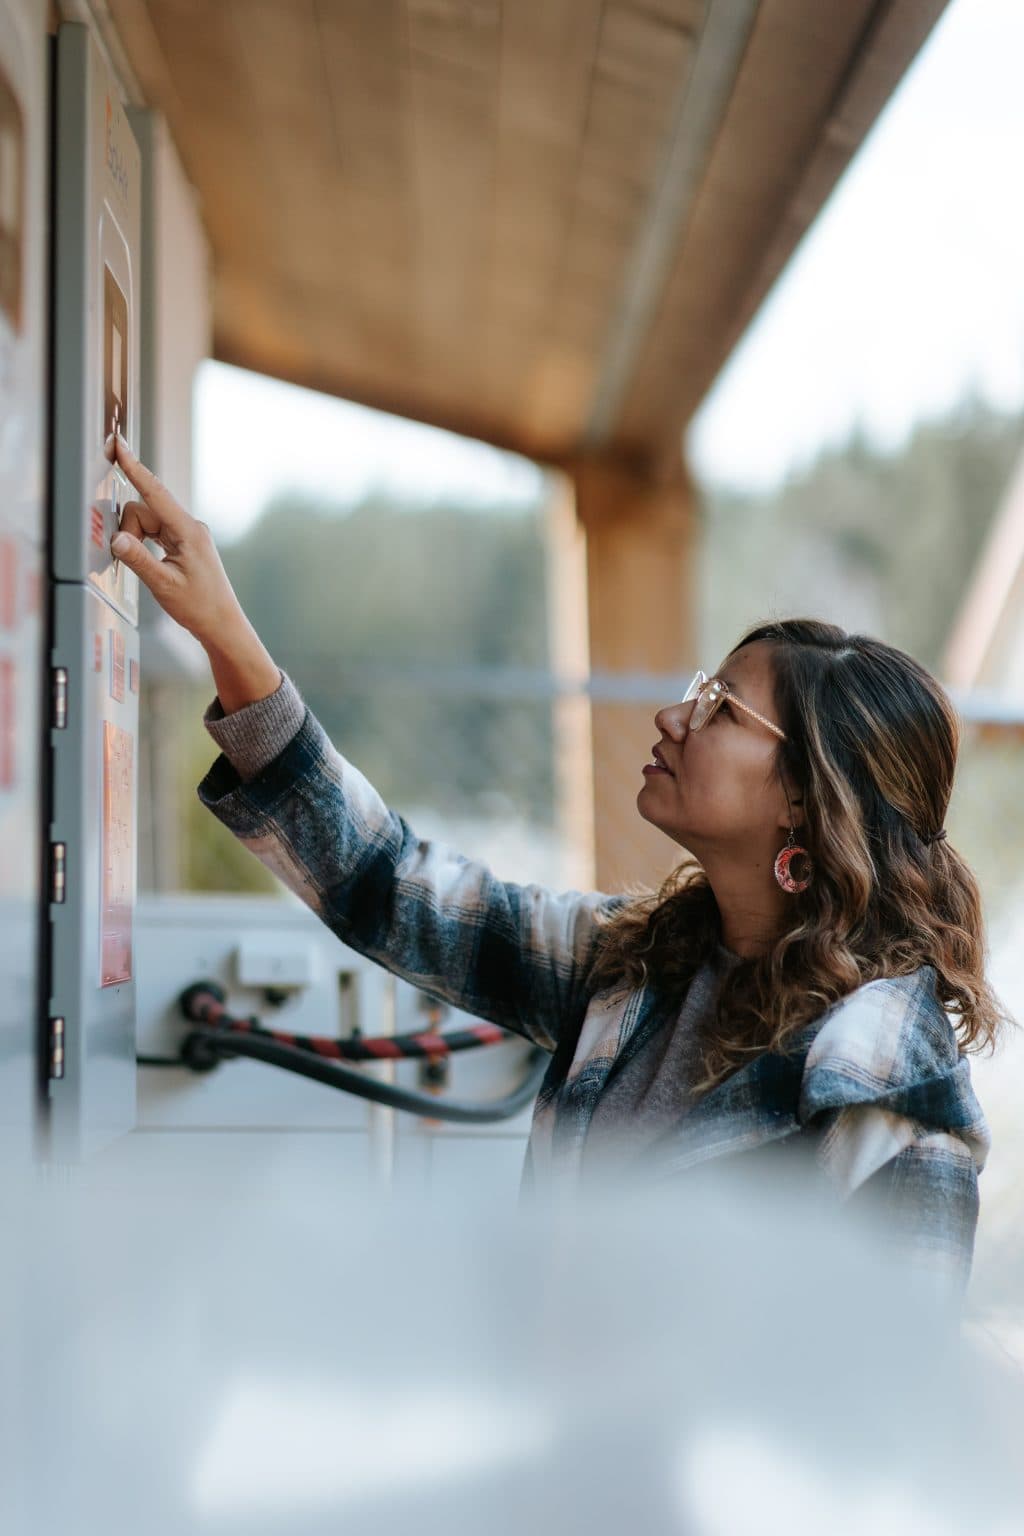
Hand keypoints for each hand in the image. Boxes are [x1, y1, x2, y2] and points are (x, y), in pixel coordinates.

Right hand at [106, 435, 244, 645]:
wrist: (222, 624)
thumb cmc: (200, 607)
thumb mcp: (163, 584)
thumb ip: (137, 559)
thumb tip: (116, 538)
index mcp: (188, 531)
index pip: (155, 492)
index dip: (134, 468)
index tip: (120, 446)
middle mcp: (189, 527)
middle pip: (144, 511)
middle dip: (130, 532)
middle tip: (134, 561)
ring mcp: (187, 534)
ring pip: (146, 523)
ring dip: (137, 541)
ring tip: (152, 571)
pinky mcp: (183, 543)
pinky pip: (154, 532)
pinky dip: (144, 544)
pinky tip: (153, 564)